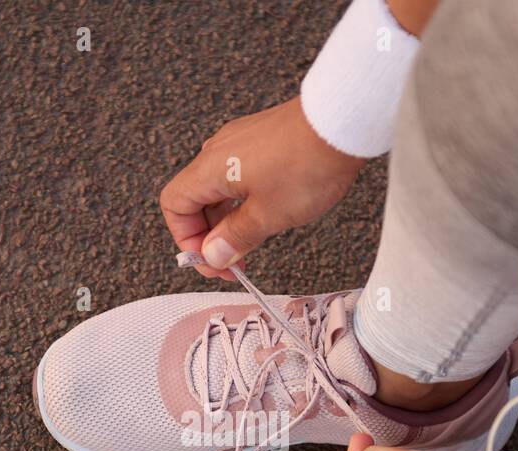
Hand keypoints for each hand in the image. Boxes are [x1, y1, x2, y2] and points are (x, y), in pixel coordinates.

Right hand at [160, 96, 366, 279]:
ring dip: (230, 220)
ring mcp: (241, 142)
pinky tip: (268, 213)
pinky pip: (240, 174)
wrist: (342, 122)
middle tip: (234, 261)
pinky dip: (245, 200)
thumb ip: (235, 238)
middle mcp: (219, 150)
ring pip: (220, 188)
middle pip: (196, 199)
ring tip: (253, 242)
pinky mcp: (262, 139)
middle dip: (211, 235)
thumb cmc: (307, 164)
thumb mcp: (268, 216)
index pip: (175, 206)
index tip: (212, 262)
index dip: (188, 240)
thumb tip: (213, 255)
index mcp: (209, 168)